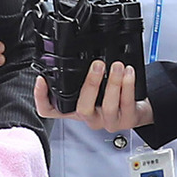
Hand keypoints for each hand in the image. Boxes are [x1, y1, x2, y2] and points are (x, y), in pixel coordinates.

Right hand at [34, 60, 153, 130]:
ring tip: (117, 66)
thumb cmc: (110, 96)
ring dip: (113, 83)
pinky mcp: (126, 121)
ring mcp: (107, 121)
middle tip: (97, 65)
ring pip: (108, 106)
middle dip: (91, 84)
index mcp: (74, 109)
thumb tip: (70, 55)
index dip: (41, 97)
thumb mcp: (91, 88)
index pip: (49, 110)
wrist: (135, 110)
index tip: (42, 79)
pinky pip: (127, 103)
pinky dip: (128, 86)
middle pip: (83, 108)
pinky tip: (128, 73)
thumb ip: (78, 77)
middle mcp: (88, 118)